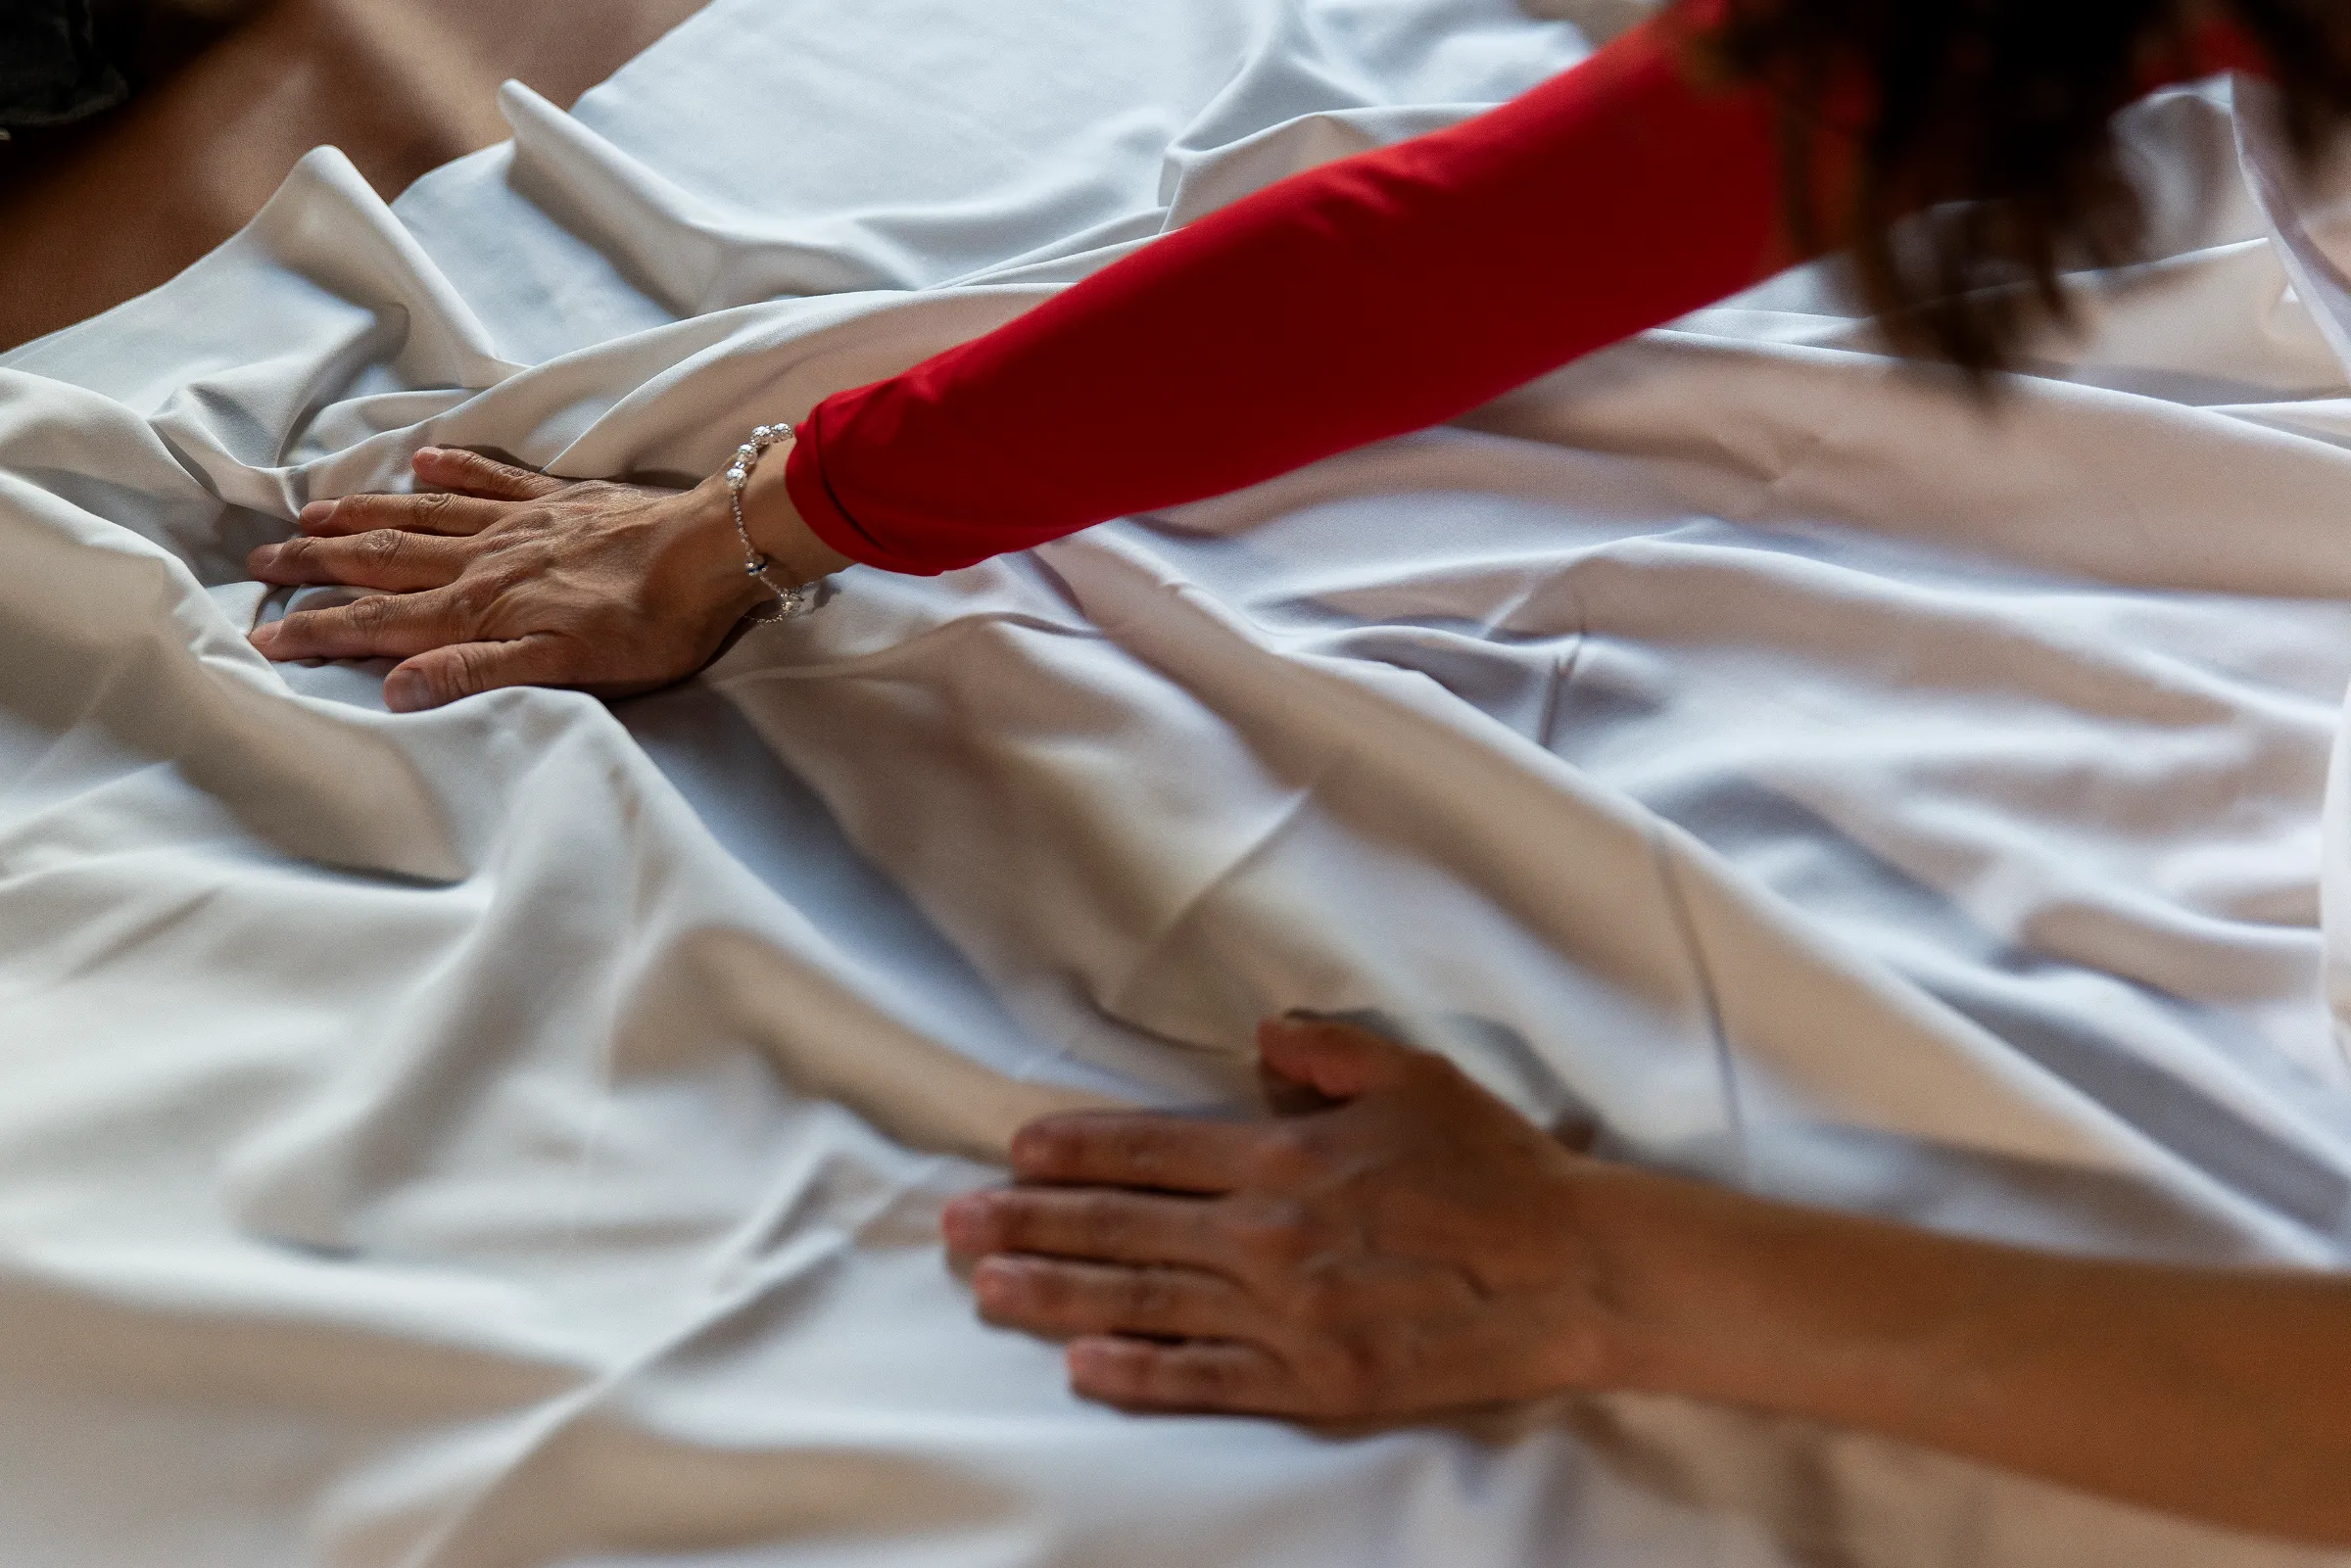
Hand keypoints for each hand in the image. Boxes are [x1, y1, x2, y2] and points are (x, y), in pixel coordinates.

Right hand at [245, 444, 849, 711]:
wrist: (712, 553)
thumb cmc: (649, 626)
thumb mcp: (565, 668)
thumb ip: (477, 674)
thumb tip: (394, 687)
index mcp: (480, 608)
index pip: (381, 621)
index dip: (320, 628)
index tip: (263, 634)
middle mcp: (485, 558)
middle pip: (384, 558)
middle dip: (318, 562)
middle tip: (259, 561)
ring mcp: (520, 522)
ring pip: (423, 514)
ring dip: (363, 513)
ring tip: (312, 512)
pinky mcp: (560, 500)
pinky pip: (493, 477)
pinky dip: (455, 467)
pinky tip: (424, 458)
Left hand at [942, 1016, 1636, 1420]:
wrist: (1573, 1272)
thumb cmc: (1496, 1169)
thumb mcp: (1413, 1077)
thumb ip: (1324, 1053)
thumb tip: (1258, 1038)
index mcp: (1285, 1155)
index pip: (1151, 1152)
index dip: (1076, 1153)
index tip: (1015, 1154)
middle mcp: (1268, 1235)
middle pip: (1124, 1229)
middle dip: (1030, 1226)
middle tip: (956, 1227)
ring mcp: (1287, 1316)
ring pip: (1146, 1304)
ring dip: (1057, 1297)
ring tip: (989, 1289)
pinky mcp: (1316, 1381)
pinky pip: (1207, 1379)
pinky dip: (1140, 1373)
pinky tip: (1082, 1367)